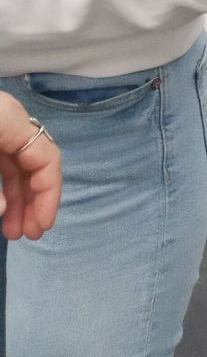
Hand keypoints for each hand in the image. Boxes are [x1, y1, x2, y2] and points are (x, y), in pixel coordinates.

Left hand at [0, 98, 61, 240]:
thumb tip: (2, 209)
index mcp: (12, 121)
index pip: (48, 158)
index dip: (50, 195)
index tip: (44, 227)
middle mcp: (11, 122)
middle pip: (36, 162)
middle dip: (35, 201)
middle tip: (31, 235)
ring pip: (18, 165)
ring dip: (19, 199)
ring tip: (15, 232)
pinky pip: (3, 162)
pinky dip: (5, 187)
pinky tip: (2, 209)